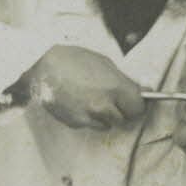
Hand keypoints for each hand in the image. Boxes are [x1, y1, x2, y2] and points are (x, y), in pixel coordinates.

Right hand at [27, 45, 145, 130]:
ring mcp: (88, 116)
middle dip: (121, 111)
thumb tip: (143, 92)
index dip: (137, 105)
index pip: (138, 108)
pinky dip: (88, 117)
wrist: (42, 67)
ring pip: (106, 125)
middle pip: (124, 119)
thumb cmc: (74, 60)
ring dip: (104, 117)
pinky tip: (78, 102)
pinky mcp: (75, 122)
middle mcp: (103, 105)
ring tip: (92, 100)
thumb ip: (123, 81)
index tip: (134, 103)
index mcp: (115, 88)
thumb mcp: (105, 64)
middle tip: (113, 101)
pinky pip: (89, 124)